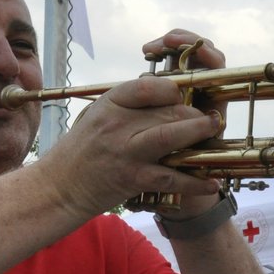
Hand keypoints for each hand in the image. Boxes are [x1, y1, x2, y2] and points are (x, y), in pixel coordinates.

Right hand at [43, 35, 226, 215]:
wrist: (60, 187)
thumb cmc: (82, 149)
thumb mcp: (99, 115)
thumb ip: (130, 104)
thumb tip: (168, 95)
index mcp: (110, 103)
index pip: (149, 85)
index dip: (173, 89)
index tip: (183, 96)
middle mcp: (117, 124)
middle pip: (168, 110)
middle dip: (193, 114)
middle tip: (208, 119)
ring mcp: (126, 151)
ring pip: (172, 136)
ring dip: (198, 133)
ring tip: (214, 129)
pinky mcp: (133, 178)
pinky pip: (171, 177)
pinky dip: (195, 181)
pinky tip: (210, 182)